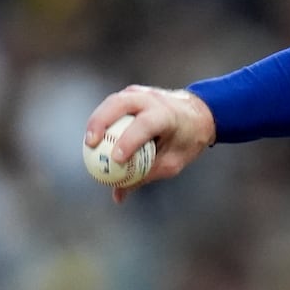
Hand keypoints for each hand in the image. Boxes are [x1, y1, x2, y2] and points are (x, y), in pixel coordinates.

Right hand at [84, 85, 215, 202]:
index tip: (115, 159)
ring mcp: (142, 93)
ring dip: (97, 119)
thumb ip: (145, 175)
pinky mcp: (132, 93)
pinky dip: (102, 118)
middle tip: (91, 144)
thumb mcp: (173, 162)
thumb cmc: (187, 141)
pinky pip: (113, 105)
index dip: (129, 140)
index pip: (146, 124)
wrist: (200, 114)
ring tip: (89, 142)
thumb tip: (118, 195)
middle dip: (102, 122)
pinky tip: (95, 136)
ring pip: (113, 101)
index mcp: (169, 115)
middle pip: (121, 103)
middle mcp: (154, 100)